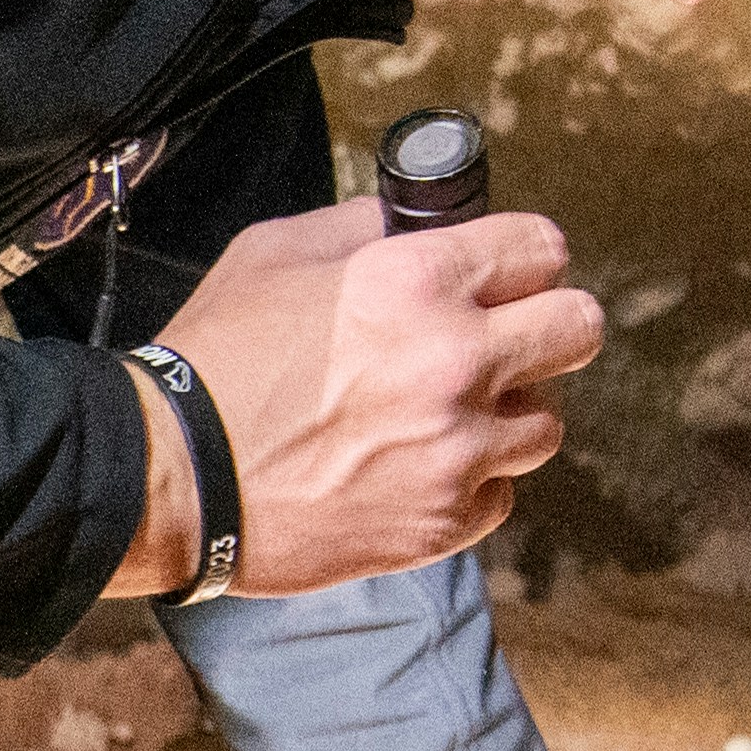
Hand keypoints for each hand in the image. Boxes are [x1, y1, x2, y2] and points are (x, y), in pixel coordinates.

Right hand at [114, 193, 603, 595]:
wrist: (171, 481)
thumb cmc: (212, 360)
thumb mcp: (273, 254)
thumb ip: (359, 230)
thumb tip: (406, 227)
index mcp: (418, 282)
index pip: (543, 247)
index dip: (526, 257)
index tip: (509, 274)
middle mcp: (456, 362)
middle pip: (579, 329)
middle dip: (547, 327)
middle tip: (507, 341)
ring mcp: (456, 450)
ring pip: (547, 422)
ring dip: (508, 414)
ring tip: (452, 416)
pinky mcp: (441, 523)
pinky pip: (500, 496)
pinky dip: (470, 484)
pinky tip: (419, 471)